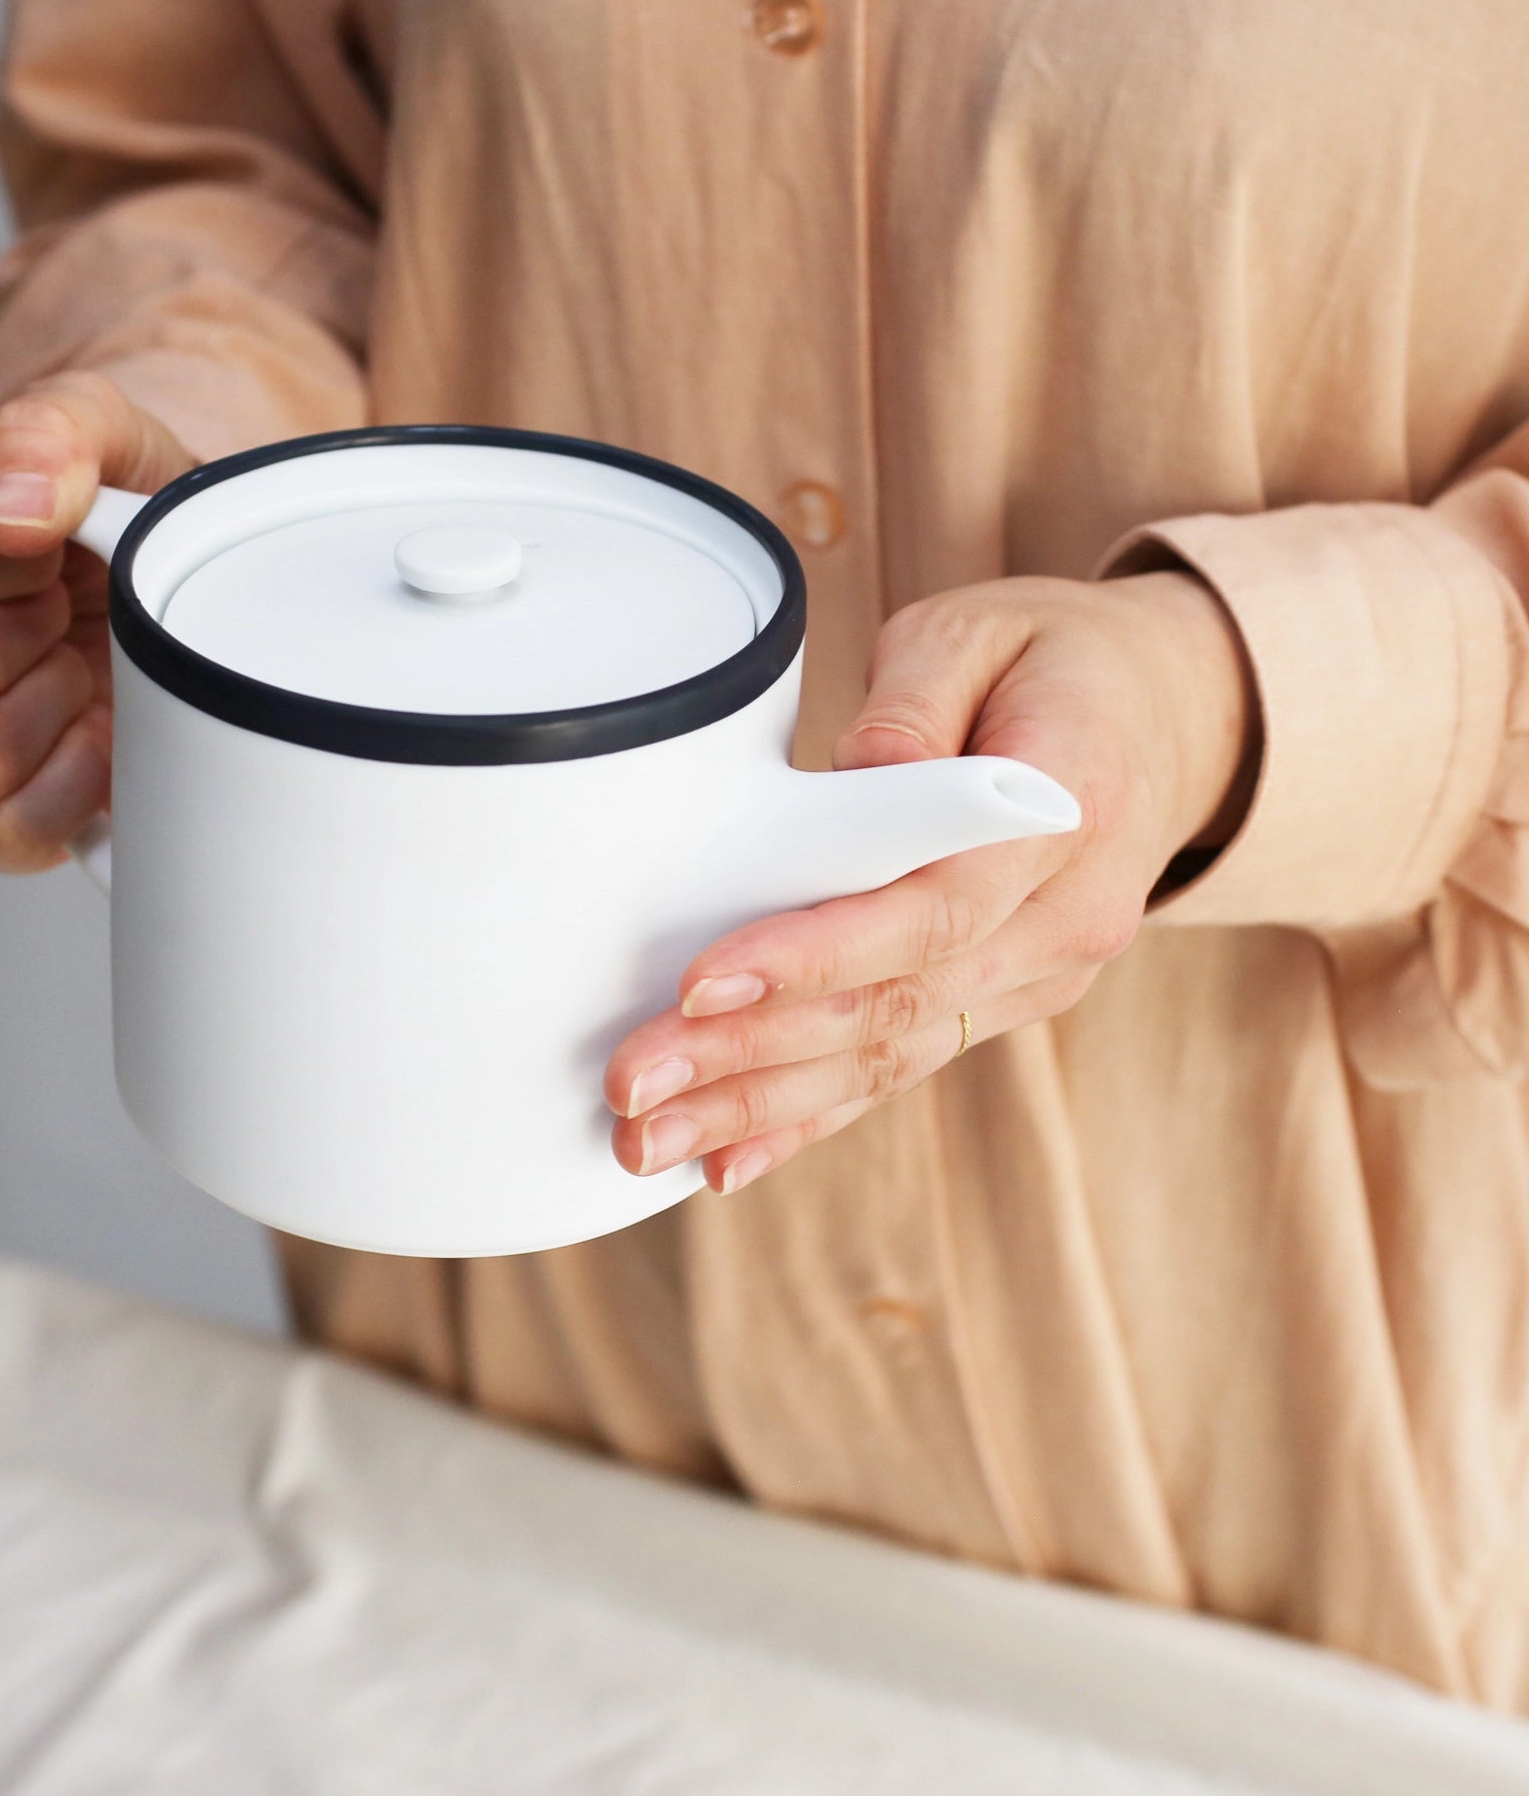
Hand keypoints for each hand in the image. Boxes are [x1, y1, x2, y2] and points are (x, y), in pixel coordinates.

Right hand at [0, 372, 192, 870]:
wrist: (136, 566)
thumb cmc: (87, 502)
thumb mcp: (83, 424)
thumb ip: (44, 434)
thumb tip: (9, 517)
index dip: (6, 559)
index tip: (43, 544)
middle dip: (37, 627)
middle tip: (61, 603)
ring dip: (55, 701)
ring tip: (69, 659)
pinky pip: (13, 833)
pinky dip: (75, 784)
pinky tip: (90, 731)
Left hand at [604, 570, 1258, 1192]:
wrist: (1163, 715)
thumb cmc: (1051, 661)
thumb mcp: (980, 632)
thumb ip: (914, 702)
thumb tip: (853, 778)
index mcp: (1068, 813)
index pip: (933, 908)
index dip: (815, 955)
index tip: (700, 984)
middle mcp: (1064, 920)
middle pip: (894, 1004)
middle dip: (752, 1056)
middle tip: (633, 1086)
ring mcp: (1038, 976)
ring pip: (888, 1057)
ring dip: (761, 1107)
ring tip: (647, 1140)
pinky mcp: (1003, 1004)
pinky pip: (900, 1068)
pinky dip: (812, 1120)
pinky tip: (727, 1164)